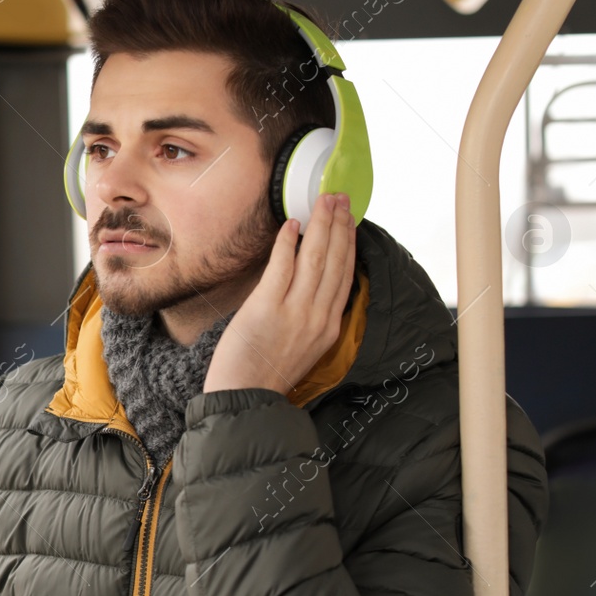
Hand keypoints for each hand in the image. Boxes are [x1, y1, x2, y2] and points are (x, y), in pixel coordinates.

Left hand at [203, 191, 356, 395]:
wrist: (245, 398)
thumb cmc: (268, 374)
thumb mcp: (305, 348)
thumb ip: (313, 318)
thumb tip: (313, 285)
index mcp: (329, 327)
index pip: (345, 276)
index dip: (349, 244)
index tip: (351, 221)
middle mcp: (317, 316)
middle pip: (335, 261)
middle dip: (339, 225)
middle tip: (340, 198)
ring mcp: (294, 311)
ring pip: (315, 259)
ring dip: (320, 225)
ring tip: (323, 201)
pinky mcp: (266, 307)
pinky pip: (282, 267)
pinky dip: (288, 243)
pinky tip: (292, 225)